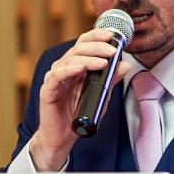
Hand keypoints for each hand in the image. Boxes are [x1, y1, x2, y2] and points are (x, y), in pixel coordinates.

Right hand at [28, 28, 130, 170]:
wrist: (63, 137)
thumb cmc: (80, 114)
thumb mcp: (101, 94)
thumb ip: (111, 79)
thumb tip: (125, 65)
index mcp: (76, 65)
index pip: (84, 44)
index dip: (96, 36)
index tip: (112, 36)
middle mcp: (64, 68)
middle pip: (78, 49)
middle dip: (97, 47)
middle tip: (112, 51)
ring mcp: (55, 78)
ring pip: (69, 60)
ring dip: (88, 59)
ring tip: (103, 63)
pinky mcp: (47, 90)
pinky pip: (57, 76)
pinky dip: (69, 70)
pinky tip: (80, 68)